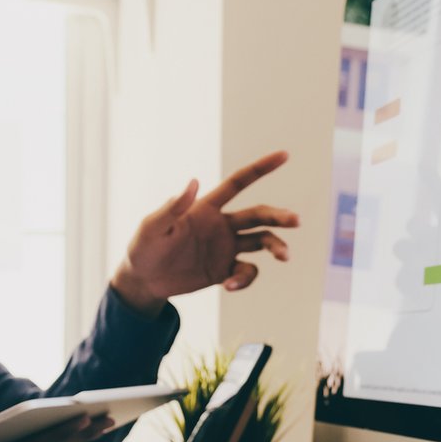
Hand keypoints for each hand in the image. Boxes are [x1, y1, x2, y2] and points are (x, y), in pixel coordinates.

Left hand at [110, 151, 297, 315]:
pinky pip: (246, 272)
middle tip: (296, 221)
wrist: (144, 280)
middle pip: (259, 215)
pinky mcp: (224, 271)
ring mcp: (225, 248)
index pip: (238, 183)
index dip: (261, 168)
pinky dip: (245, 279)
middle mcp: (221, 225)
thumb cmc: (143, 248)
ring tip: (286, 256)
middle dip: (279, 216)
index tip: (284, 155)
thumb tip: (193, 182)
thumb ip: (172, 208)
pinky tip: (229, 286)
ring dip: (276, 246)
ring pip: (261, 241)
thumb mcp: (152, 227)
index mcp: (207, 208)